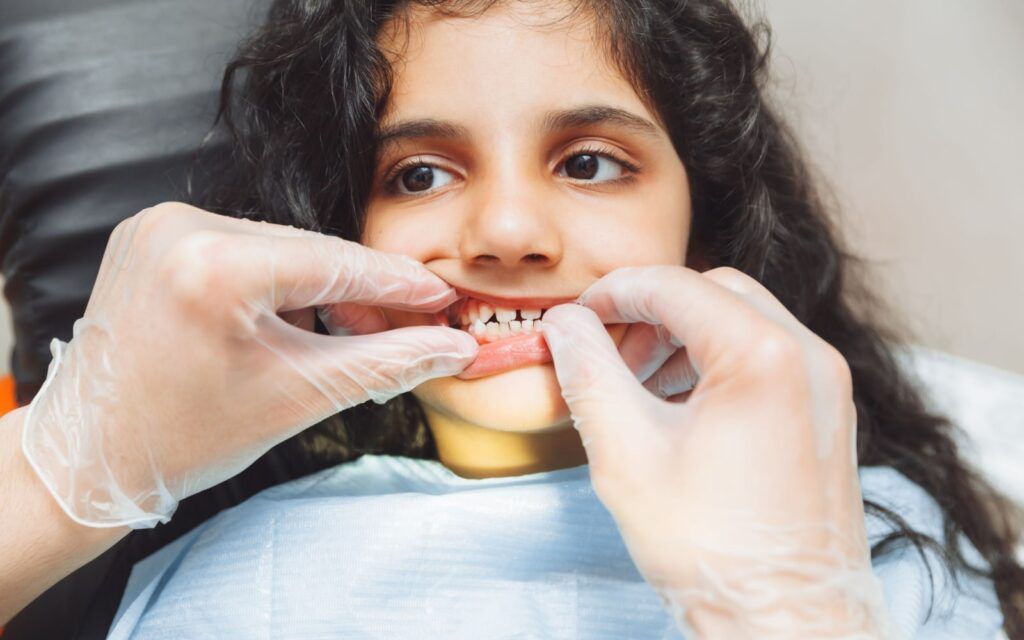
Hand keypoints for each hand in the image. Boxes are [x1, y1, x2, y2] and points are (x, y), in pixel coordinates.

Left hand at [21, 202, 476, 528]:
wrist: (88, 456)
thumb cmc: (180, 439)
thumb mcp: (298, 397)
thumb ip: (386, 363)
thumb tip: (452, 348)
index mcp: (214, 267)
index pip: (337, 264)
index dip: (400, 284)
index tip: (441, 297)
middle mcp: (180, 230)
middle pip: (311, 252)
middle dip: (365, 293)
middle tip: (408, 330)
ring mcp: (159, 228)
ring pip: (279, 247)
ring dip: (323, 287)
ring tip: (352, 336)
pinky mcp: (151, 236)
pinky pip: (241, 248)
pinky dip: (278, 281)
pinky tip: (300, 321)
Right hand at [541, 266, 891, 638]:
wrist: (790, 624)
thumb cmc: (715, 551)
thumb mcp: (626, 454)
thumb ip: (588, 373)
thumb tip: (566, 325)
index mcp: (764, 357)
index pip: (674, 285)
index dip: (613, 292)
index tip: (577, 316)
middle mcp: (809, 357)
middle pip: (714, 292)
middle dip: (651, 312)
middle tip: (608, 351)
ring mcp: (827, 385)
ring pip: (743, 321)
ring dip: (683, 336)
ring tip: (638, 384)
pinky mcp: (828, 413)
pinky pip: (767, 357)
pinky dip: (717, 363)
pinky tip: (679, 407)